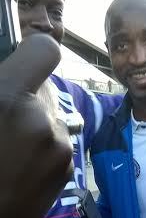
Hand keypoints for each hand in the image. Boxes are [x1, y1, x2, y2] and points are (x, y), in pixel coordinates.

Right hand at [0, 34, 72, 217]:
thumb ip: (1, 88)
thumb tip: (13, 72)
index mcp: (10, 98)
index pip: (45, 50)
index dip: (33, 53)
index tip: (22, 66)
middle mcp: (42, 118)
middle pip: (48, 87)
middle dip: (30, 97)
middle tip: (7, 122)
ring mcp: (61, 145)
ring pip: (54, 117)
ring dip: (38, 124)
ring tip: (14, 151)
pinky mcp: (68, 166)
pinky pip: (60, 141)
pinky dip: (46, 146)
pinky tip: (25, 167)